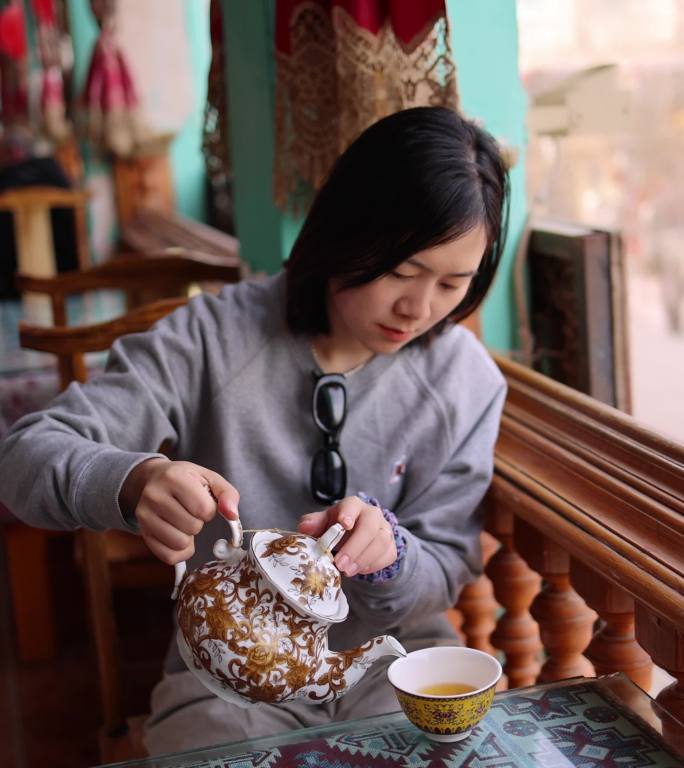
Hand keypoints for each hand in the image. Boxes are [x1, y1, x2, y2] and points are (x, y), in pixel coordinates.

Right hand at [120, 458, 239, 564]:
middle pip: (193, 527)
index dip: (210, 509)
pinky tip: (178, 535)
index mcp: (174, 478)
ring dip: (189, 536)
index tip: (202, 501)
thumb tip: (232, 515)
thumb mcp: (210, 479)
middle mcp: (155, 495)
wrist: (153, 479)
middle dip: (199, 522)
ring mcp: (144, 515)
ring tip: (183, 521)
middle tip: (190, 511)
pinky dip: (180, 552)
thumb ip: (227, 495)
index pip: (204, 509)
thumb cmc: (186, 480)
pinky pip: (168, 556)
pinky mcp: (143, 533)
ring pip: (180, 543)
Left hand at [297, 495, 396, 576]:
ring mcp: (384, 529)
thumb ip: (313, 524)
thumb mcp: (322, 524)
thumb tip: (304, 527)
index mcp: (352, 506)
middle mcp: (372, 514)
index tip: (344, 524)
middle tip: (340, 564)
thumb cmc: (335, 528)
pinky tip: (360, 570)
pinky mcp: (391, 545)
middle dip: (355, 547)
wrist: (354, 537)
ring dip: (363, 559)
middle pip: (369, 527)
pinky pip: (388, 555)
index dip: (348, 513)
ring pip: (381, 542)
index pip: (352, 505)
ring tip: (347, 571)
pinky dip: (374, 565)